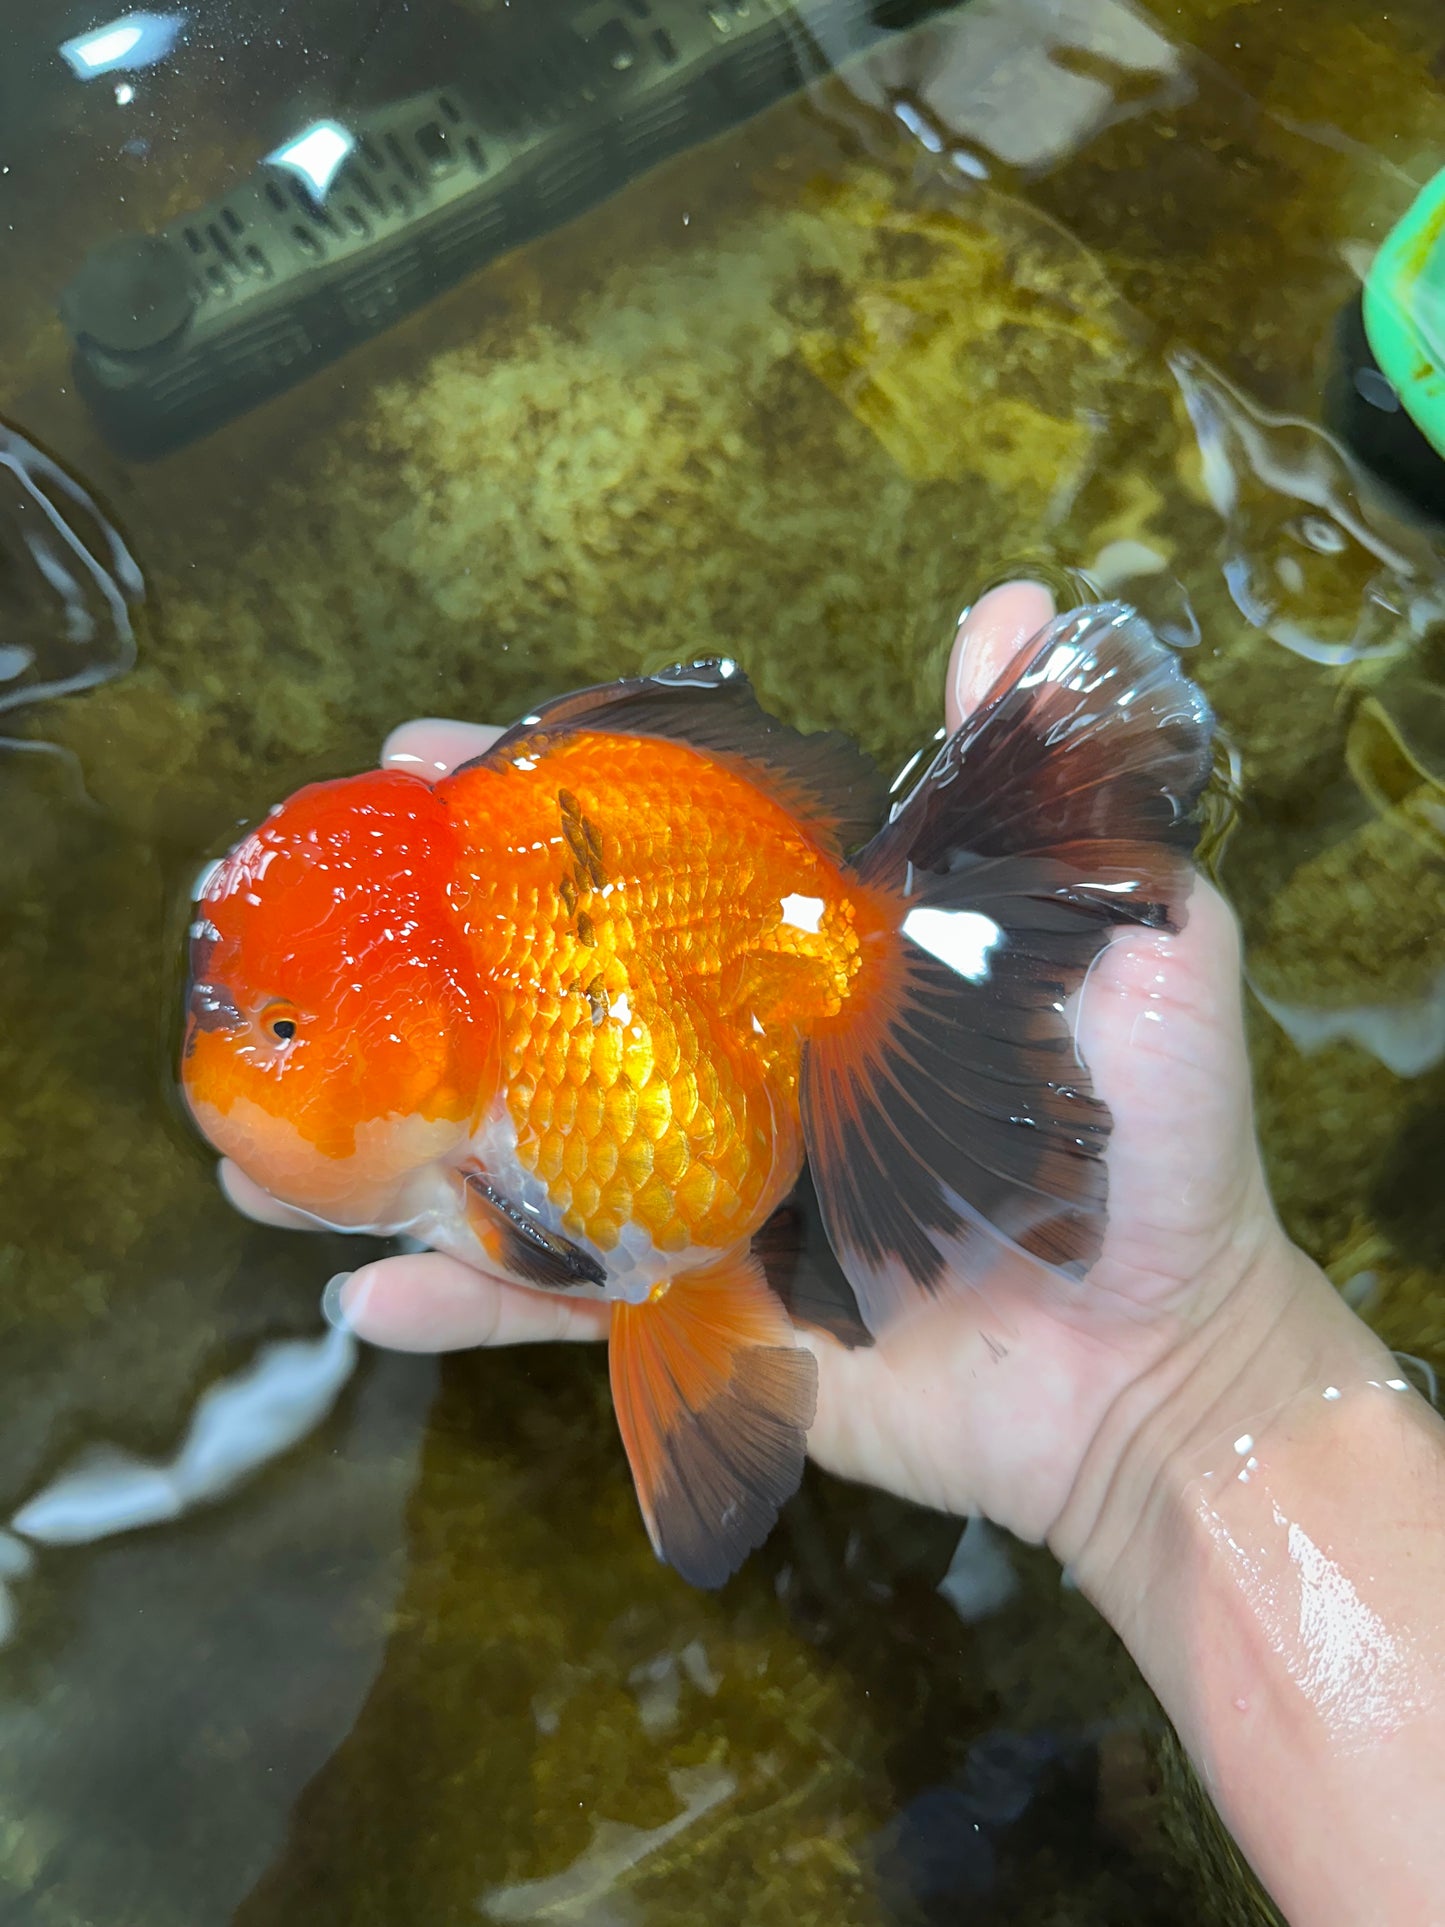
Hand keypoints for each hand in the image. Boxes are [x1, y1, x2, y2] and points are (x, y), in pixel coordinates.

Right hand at [220, 585, 1304, 1549]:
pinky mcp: (704, 1321)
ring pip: (522, 1157)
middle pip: (552, 996)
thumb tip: (1015, 606)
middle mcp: (738, 1073)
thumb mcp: (1132, 945)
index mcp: (809, 973)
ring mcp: (707, 1199)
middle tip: (307, 903)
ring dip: (388, 1145)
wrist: (1158, 1372)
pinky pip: (562, 1316)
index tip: (432, 751)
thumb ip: (1054, 802)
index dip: (540, 804)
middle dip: (424, 947)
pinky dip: (464, 1310)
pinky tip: (358, 1298)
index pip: (649, 864)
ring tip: (253, 1127)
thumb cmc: (1160, 1155)